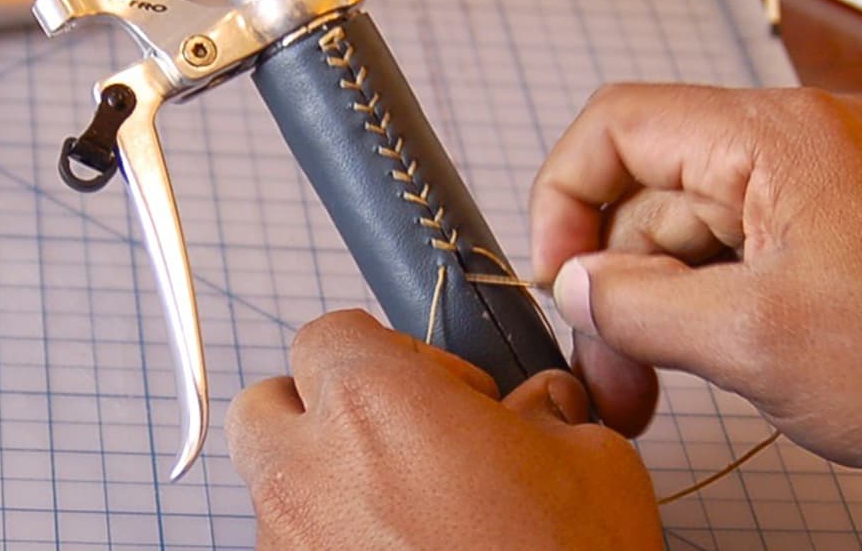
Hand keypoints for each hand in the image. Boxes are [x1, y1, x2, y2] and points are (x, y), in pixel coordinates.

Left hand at [225, 309, 662, 549]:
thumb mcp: (592, 463)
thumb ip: (546, 409)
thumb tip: (541, 405)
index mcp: (368, 401)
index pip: (329, 333)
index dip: (390, 352)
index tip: (442, 390)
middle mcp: (305, 468)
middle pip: (269, 404)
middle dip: (319, 410)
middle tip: (397, 440)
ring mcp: (286, 543)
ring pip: (271, 483)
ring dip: (321, 480)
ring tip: (403, 513)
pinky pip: (289, 546)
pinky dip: (329, 541)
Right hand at [529, 84, 861, 469]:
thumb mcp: (759, 342)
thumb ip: (641, 306)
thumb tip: (574, 286)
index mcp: (771, 138)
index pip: (619, 126)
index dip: (566, 196)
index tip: (557, 275)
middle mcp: (786, 145)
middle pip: (649, 193)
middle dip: (615, 284)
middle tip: (608, 371)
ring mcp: (810, 186)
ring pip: (687, 233)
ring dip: (655, 309)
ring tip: (648, 390)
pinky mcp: (826, 228)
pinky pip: (733, 254)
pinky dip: (702, 309)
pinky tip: (700, 365)